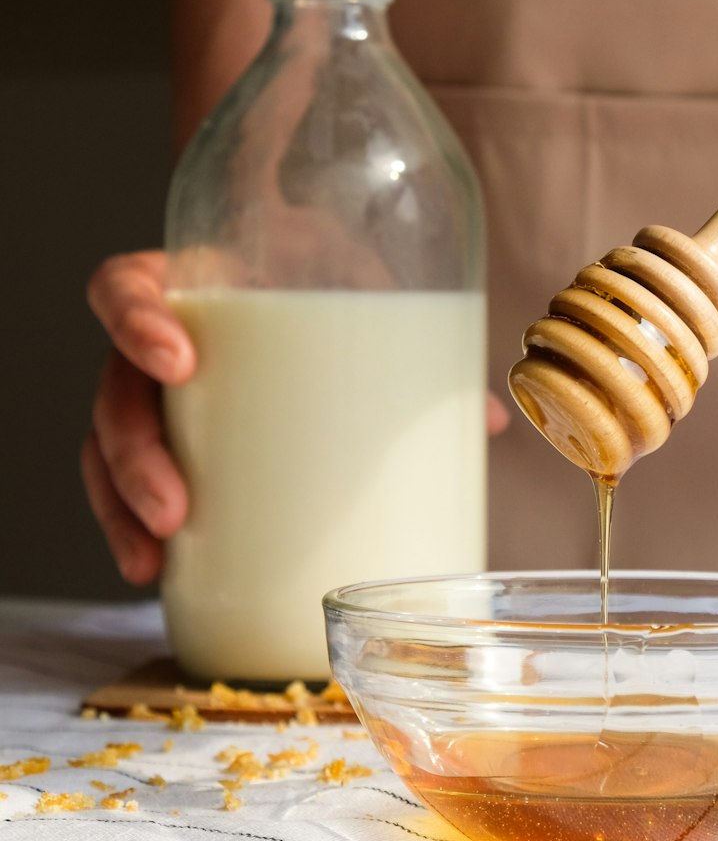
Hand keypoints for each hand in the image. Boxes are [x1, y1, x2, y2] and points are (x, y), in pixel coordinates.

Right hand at [83, 252, 509, 583]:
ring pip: (106, 450)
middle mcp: (159, 336)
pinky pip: (128, 487)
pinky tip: (153, 571)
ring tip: (156, 554)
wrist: (323, 269)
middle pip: (114, 391)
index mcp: (192, 279)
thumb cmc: (333, 269)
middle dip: (134, 455)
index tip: (179, 359)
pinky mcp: (174, 442)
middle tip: (176, 507)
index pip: (124, 288)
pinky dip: (133, 530)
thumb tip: (489, 420)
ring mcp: (159, 394)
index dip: (134, 321)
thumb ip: (416, 332)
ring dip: (122, 506)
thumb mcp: (367, 279)